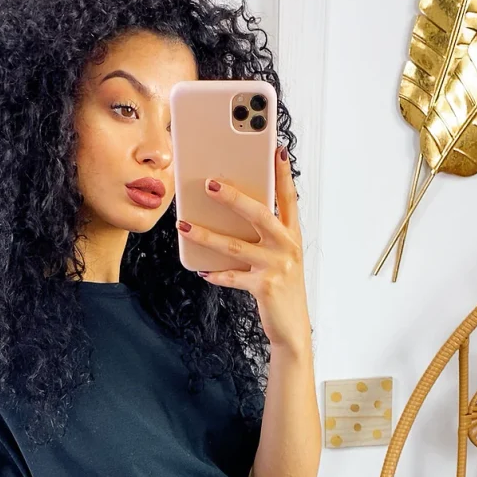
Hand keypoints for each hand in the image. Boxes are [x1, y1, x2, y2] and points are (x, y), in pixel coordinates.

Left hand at [177, 146, 311, 350]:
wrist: (292, 326)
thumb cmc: (282, 287)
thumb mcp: (280, 258)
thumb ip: (265, 236)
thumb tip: (232, 216)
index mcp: (292, 235)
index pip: (288, 198)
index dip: (282, 173)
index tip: (275, 149)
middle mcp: (287, 246)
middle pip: (259, 214)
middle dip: (233, 197)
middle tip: (210, 184)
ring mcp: (276, 267)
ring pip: (235, 245)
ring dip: (206, 235)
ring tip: (184, 225)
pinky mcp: (263, 286)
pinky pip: (231, 276)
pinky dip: (215, 274)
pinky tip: (202, 271)